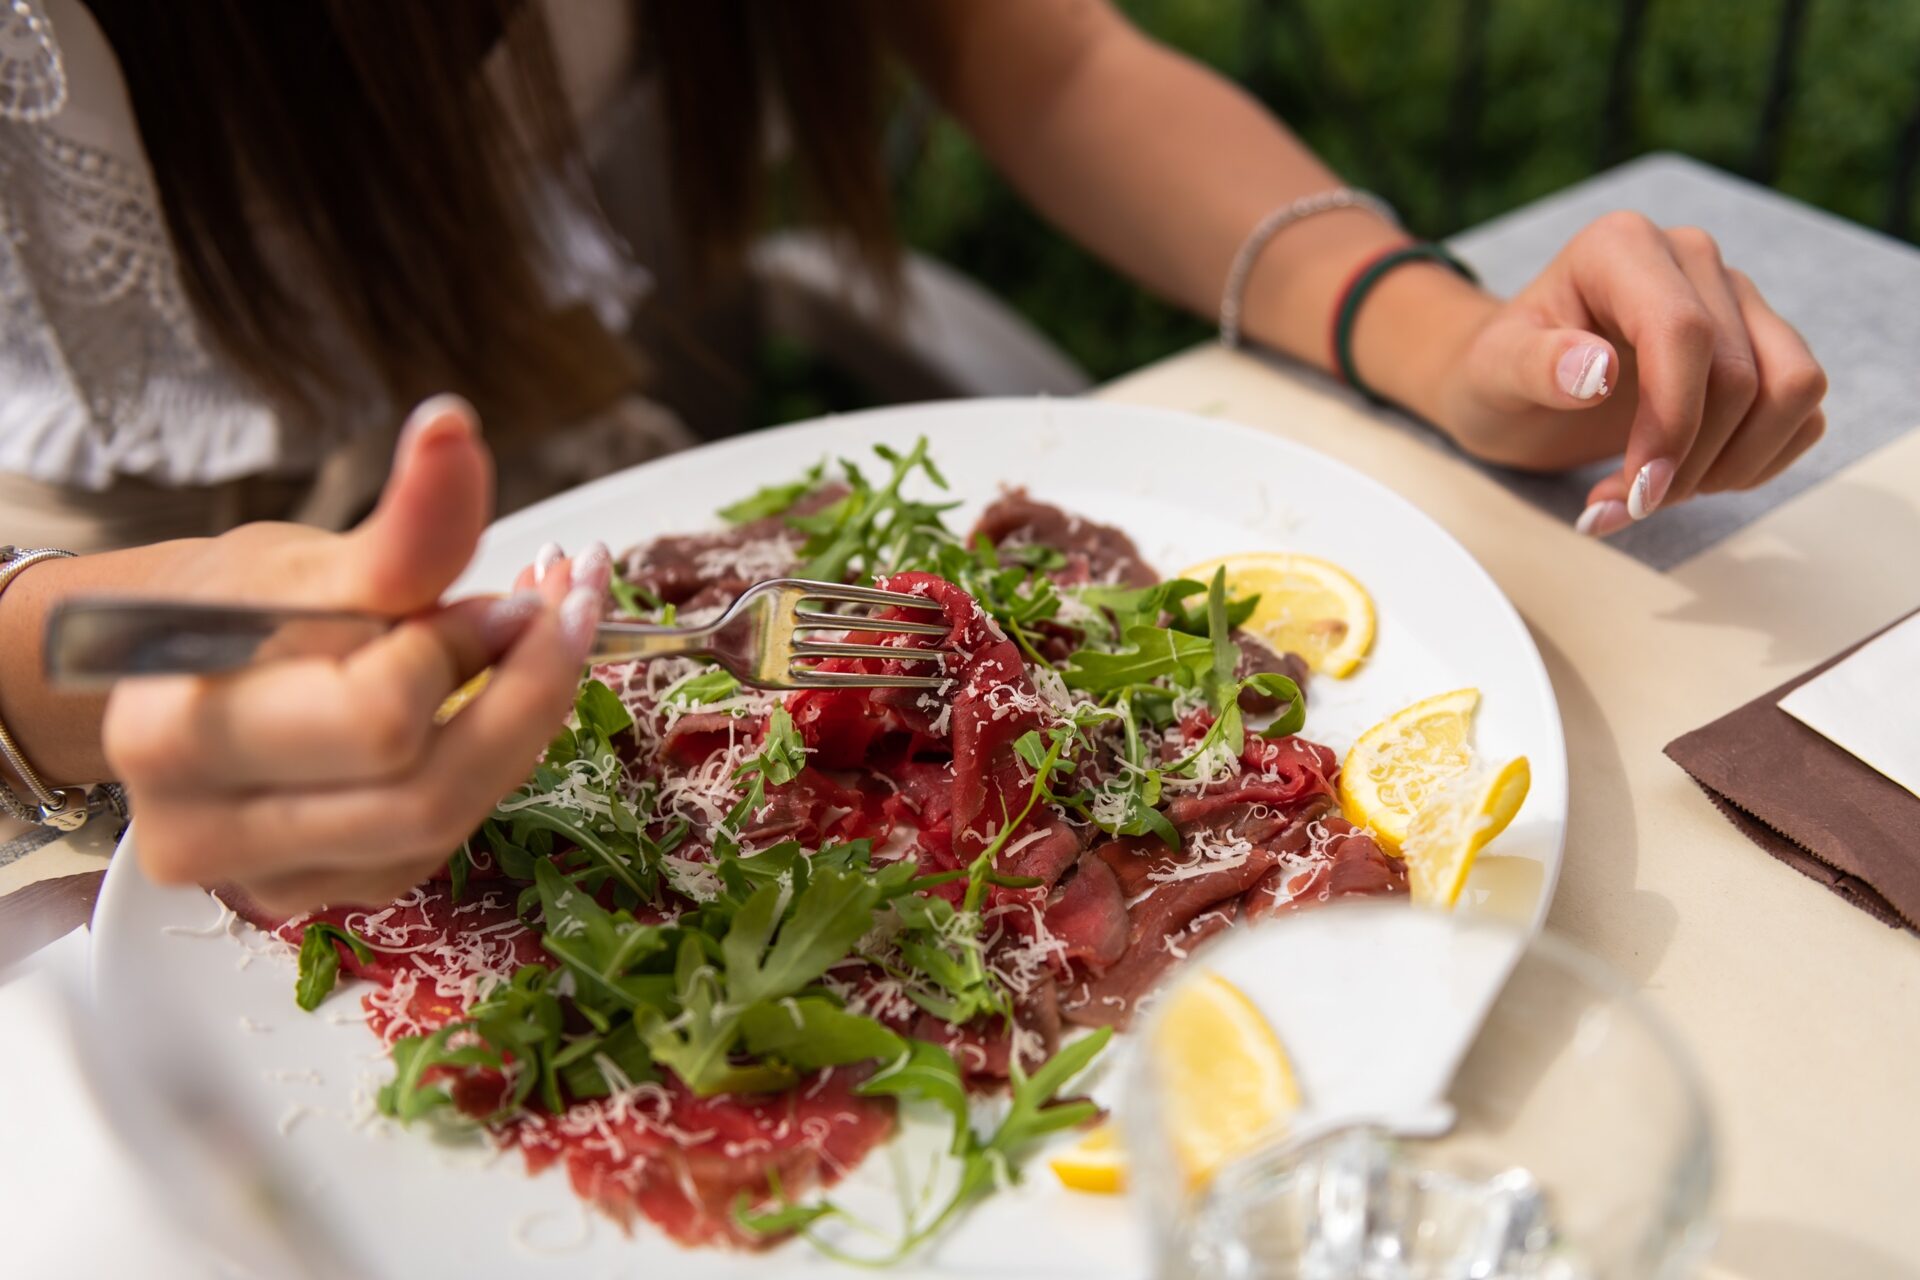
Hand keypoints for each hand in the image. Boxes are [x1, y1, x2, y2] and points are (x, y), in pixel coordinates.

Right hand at [103, 396, 610, 913]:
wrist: (187, 670)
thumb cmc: (239, 609)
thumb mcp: (318, 559)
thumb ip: (402, 524)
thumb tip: (453, 429)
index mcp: (176, 735)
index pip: (373, 717)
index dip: (463, 650)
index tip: (518, 588)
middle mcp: (206, 832)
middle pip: (424, 793)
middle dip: (527, 692)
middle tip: (568, 608)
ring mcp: (272, 879)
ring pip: (446, 823)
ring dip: (527, 723)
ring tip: (552, 636)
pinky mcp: (333, 892)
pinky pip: (444, 838)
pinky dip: (498, 760)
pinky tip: (511, 692)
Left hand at [1431, 212, 1827, 534]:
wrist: (1513, 382)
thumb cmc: (1498, 371)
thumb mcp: (1493, 372)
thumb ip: (1535, 365)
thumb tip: (1596, 371)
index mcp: (1622, 248)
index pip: (1684, 332)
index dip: (1672, 421)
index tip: (1636, 490)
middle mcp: (1692, 260)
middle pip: (1740, 374)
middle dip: (1686, 462)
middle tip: (1622, 506)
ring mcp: (1736, 301)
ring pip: (1792, 388)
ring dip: (1731, 466)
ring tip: (1654, 495)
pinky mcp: (1762, 347)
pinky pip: (1802, 411)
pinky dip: (1754, 464)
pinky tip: (1688, 481)